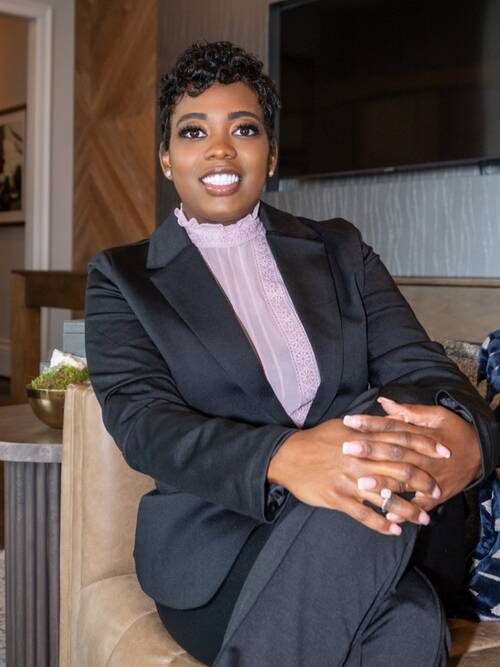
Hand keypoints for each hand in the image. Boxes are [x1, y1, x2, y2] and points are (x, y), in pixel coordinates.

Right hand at [267, 417, 445, 535]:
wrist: (287, 456)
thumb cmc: (316, 440)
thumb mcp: (342, 426)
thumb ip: (367, 426)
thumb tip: (388, 419)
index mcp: (362, 437)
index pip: (401, 439)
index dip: (425, 447)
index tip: (444, 455)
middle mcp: (359, 458)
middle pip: (399, 469)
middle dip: (422, 482)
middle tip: (436, 492)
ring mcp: (348, 479)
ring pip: (385, 496)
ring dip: (408, 509)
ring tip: (424, 520)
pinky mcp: (336, 497)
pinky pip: (363, 514)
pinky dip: (380, 523)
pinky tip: (393, 530)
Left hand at [343, 397, 481, 512]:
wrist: (481, 454)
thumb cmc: (455, 431)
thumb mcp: (437, 415)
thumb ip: (409, 411)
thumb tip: (384, 402)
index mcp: (422, 434)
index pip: (392, 427)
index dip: (371, 423)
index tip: (349, 421)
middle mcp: (425, 457)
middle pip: (395, 453)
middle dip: (370, 451)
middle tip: (346, 448)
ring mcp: (431, 477)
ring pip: (405, 481)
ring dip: (384, 483)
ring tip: (361, 484)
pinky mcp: (436, 495)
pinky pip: (419, 505)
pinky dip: (405, 510)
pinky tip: (387, 514)